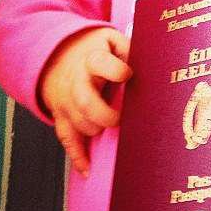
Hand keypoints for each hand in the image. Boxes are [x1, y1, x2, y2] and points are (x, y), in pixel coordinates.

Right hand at [38, 27, 132, 176]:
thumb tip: (150, 65)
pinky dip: (77, 155)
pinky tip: (88, 169)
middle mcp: (76, 81)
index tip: (128, 74)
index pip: (100, 62)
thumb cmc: (97, 49)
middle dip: (104, 115)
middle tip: (119, 118)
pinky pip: (65, 137)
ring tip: (108, 132)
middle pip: (84, 100)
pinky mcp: (62, 115)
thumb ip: (130, 50)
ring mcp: (66, 100)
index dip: (117, 70)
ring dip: (94, 130)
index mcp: (92, 59)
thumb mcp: (113, 41)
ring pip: (76, 122)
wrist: (59, 53)